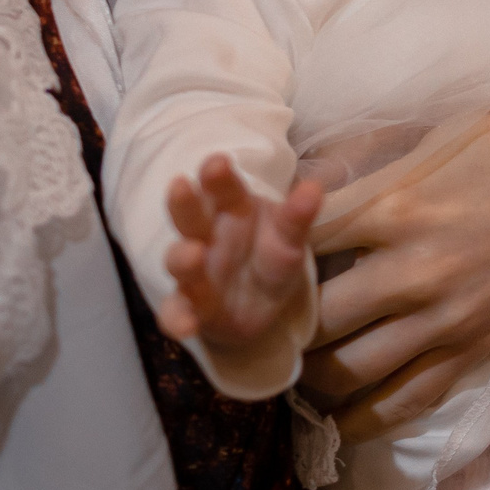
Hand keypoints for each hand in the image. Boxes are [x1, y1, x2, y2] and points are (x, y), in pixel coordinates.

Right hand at [159, 153, 321, 351]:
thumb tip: (313, 187)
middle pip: (191, 217)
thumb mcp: (288, 238)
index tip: (218, 163)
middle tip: (180, 186)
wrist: (259, 304)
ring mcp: (195, 274)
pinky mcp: (192, 309)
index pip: (223, 188)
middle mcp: (205, 237)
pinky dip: (177, 319)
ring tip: (192, 254)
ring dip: (182, 258)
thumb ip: (296, 217)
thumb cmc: (269, 255)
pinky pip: (176, 313)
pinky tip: (186, 326)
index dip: (218, 177)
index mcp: (230, 210)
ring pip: (179, 261)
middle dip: (185, 203)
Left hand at [298, 103, 489, 442]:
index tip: (255, 250)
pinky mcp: (474, 351)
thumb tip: (304, 174)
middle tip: (264, 320)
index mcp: (398, 202)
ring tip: (292, 365)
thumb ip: (369, 152)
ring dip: (310, 374)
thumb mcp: (442, 128)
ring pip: (348, 369)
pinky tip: (337, 420)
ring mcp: (444, 318)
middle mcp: (413, 268)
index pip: (300, 238)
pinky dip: (363, 418)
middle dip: (281, 320)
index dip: (266, 247)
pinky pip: (405, 402)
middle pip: (313, 315)